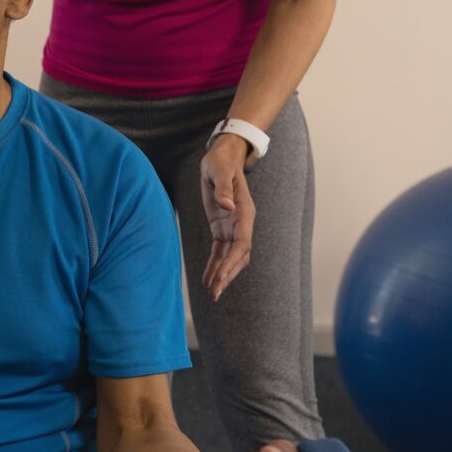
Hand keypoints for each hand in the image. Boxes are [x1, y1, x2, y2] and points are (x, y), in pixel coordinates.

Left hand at [200, 135, 255, 300]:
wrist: (222, 157)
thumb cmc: (221, 162)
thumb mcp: (219, 172)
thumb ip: (223, 189)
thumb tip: (227, 207)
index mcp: (245, 212)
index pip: (241, 243)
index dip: (231, 260)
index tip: (220, 275)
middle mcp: (242, 223)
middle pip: (238, 256)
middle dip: (227, 275)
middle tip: (214, 293)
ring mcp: (233, 227)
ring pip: (231, 258)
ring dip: (222, 275)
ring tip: (212, 294)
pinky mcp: (222, 228)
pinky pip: (219, 251)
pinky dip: (214, 265)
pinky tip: (206, 279)